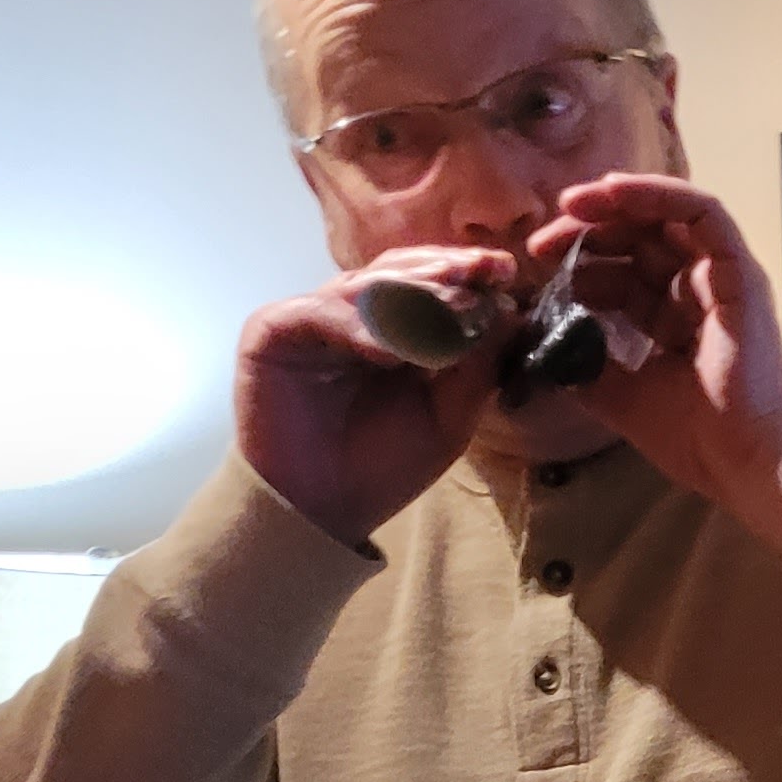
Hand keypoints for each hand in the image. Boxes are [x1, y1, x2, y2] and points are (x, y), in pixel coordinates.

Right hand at [234, 253, 518, 551]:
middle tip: (480, 272)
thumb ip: (476, 366)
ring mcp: (313, 317)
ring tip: (448, 309)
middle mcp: (354, 313)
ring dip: (408, 296)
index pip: (430, 283)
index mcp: (395, 327)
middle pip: (398, 271)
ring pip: (362, 285)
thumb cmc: (384, 466)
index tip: (505, 270)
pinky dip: (355, 327)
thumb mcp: (449, 416)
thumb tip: (509, 311)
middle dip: (442, 270)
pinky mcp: (272, 329)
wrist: (323, 511)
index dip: (466, 273)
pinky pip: (317, 313)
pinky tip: (389, 352)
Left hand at [527, 175, 781, 544]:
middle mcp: (700, 294)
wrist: (745, 461)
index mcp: (675, 323)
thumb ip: (586, 366)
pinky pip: (700, 212)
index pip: (624, 276)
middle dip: (587, 233)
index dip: (580, 266)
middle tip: (540, 243)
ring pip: (667, 218)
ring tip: (570, 205)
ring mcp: (722, 279)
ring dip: (616, 203)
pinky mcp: (739, 270)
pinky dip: (657, 194)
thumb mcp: (620, 397)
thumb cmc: (694, 439)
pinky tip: (612, 191)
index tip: (537, 270)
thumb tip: (542, 342)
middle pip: (639, 241)